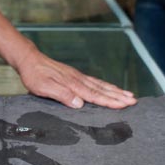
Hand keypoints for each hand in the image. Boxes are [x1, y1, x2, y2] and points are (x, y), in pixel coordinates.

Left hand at [15, 48, 135, 109]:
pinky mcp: (75, 75)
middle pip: (102, 89)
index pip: (95, 95)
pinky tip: (110, 88)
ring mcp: (78, 77)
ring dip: (115, 91)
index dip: (110, 101)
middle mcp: (78, 79)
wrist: (29, 59)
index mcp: (73, 84)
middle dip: (119, 96)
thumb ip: (62, 95)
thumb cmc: (34, 75)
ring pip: (100, 85)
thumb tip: (80, 104)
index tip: (124, 105)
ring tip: (129, 95)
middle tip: (134, 101)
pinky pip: (95, 82)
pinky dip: (105, 86)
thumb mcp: (44, 87)